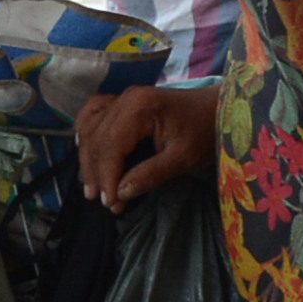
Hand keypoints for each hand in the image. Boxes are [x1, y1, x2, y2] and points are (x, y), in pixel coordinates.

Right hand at [76, 84, 220, 210]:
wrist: (218, 109)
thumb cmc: (205, 132)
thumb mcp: (183, 158)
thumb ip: (151, 174)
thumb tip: (120, 194)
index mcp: (139, 107)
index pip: (111, 146)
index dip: (107, 177)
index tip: (110, 204)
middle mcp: (125, 98)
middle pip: (97, 139)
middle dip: (97, 174)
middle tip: (105, 203)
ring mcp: (123, 97)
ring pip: (92, 129)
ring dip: (89, 159)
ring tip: (92, 189)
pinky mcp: (125, 101)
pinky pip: (95, 113)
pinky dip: (87, 130)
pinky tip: (84, 148)